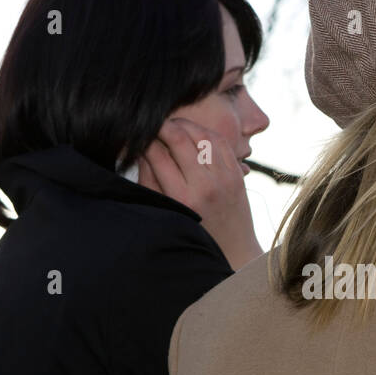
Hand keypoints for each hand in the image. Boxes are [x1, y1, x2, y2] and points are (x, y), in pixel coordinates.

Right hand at [135, 117, 262, 269]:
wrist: (233, 250)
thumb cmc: (193, 233)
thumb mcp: (165, 211)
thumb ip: (150, 179)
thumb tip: (141, 148)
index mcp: (182, 198)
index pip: (157, 155)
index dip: (144, 140)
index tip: (138, 136)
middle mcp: (205, 186)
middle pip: (179, 139)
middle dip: (162, 125)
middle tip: (153, 124)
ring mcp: (225, 178)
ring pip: (201, 134)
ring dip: (183, 125)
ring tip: (171, 126)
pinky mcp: (237, 174)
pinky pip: (220, 141)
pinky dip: (204, 132)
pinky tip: (193, 133)